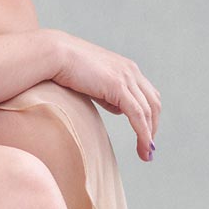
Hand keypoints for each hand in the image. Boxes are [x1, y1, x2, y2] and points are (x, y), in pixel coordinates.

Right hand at [47, 29, 162, 161]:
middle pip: (154, 103)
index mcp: (127, 68)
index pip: (148, 95)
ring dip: (149, 135)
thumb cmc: (65, 66)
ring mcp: (126, 78)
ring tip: (145, 154)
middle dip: (153, 127)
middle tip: (147, 148)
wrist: (54, 54)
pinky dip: (143, 133)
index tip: (145, 135)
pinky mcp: (118, 86)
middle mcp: (131, 71)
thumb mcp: (93, 83)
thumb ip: (108, 95)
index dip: (150, 116)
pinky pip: (137, 114)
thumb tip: (118, 109)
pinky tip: (142, 147)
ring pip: (148, 111)